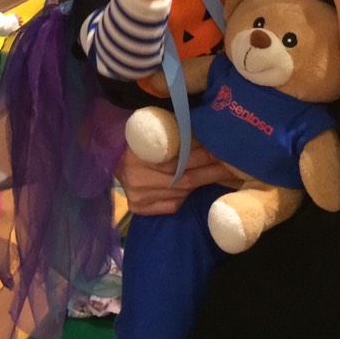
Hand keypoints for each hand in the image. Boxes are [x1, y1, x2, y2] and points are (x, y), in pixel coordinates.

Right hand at [115, 142, 235, 215]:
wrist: (107, 157)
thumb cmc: (133, 138)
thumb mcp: (148, 129)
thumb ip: (171, 132)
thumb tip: (205, 130)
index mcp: (136, 154)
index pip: (177, 158)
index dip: (201, 154)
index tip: (220, 150)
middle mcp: (136, 179)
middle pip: (183, 177)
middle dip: (210, 171)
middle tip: (232, 164)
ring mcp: (138, 197)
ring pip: (181, 193)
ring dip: (203, 183)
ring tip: (222, 174)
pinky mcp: (141, 209)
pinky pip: (173, 204)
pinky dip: (188, 196)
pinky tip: (200, 187)